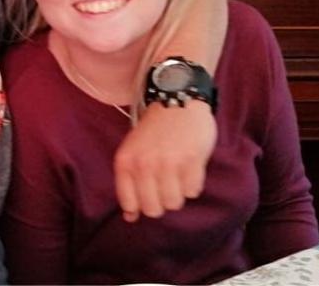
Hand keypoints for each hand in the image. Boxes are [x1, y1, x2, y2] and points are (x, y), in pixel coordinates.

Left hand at [113, 101, 215, 222]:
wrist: (177, 99)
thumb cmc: (153, 130)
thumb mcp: (132, 151)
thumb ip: (129, 182)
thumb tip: (130, 218)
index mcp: (125, 161)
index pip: (129, 204)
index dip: (140, 206)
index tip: (147, 195)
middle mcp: (144, 164)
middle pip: (153, 209)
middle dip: (161, 202)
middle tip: (165, 184)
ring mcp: (168, 163)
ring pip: (174, 203)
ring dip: (178, 193)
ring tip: (177, 173)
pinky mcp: (191, 161)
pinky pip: (193, 192)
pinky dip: (193, 183)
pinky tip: (189, 166)